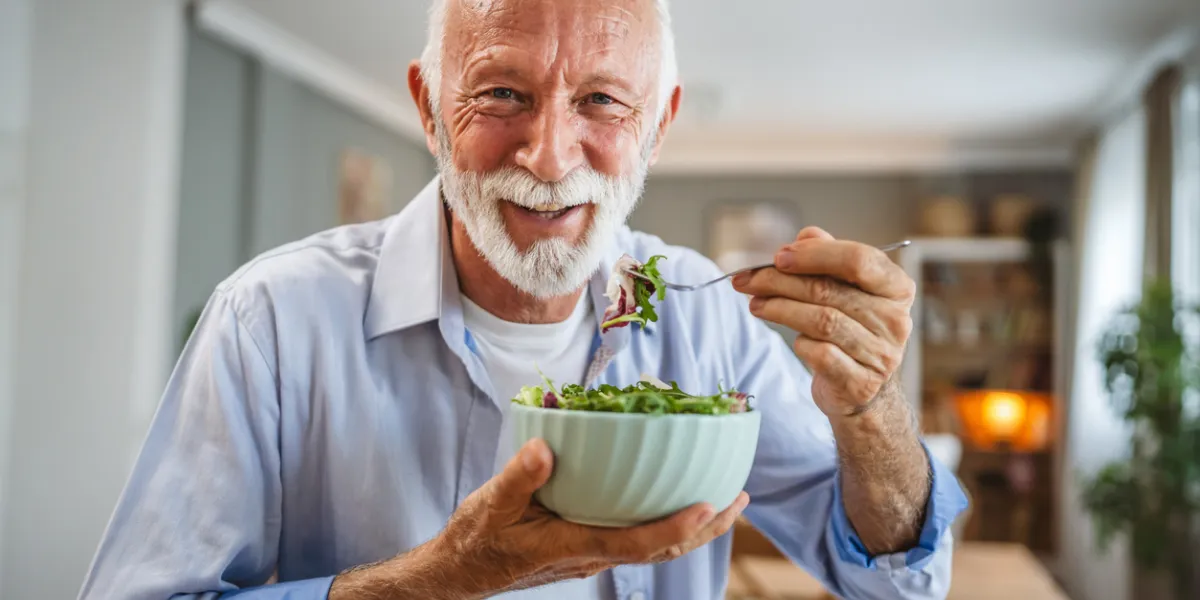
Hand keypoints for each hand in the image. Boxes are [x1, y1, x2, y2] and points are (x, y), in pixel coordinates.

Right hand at [332, 438, 748, 598]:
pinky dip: (666, 521)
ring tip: (726, 499)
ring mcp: (592, 553)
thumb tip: (545, 447)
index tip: (710, 506)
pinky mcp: (587, 545)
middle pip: (662, 549)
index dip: (676, 528)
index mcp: (574, 546)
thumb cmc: (476, 540)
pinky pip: (638, 536)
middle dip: (706, 527)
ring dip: (694, 526)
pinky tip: (672, 497)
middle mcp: (592, 554)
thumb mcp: (491, 504)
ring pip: (654, 545)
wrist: (460, 572)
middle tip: (740, 497)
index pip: (637, 543)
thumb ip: (519, 477)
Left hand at [732, 226, 914, 417]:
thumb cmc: (851, 329)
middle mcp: (895, 320)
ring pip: (821, 321)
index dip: (815, 254)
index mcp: (896, 288)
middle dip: (780, 282)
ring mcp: (881, 353)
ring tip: (756, 304)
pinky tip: (793, 339)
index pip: (858, 259)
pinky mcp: (860, 382)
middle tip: (747, 280)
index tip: (778, 256)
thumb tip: (805, 237)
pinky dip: (800, 343)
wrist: (862, 387)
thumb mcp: (845, 289)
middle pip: (829, 290)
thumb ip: (828, 258)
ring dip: (780, 309)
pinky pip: (820, 354)